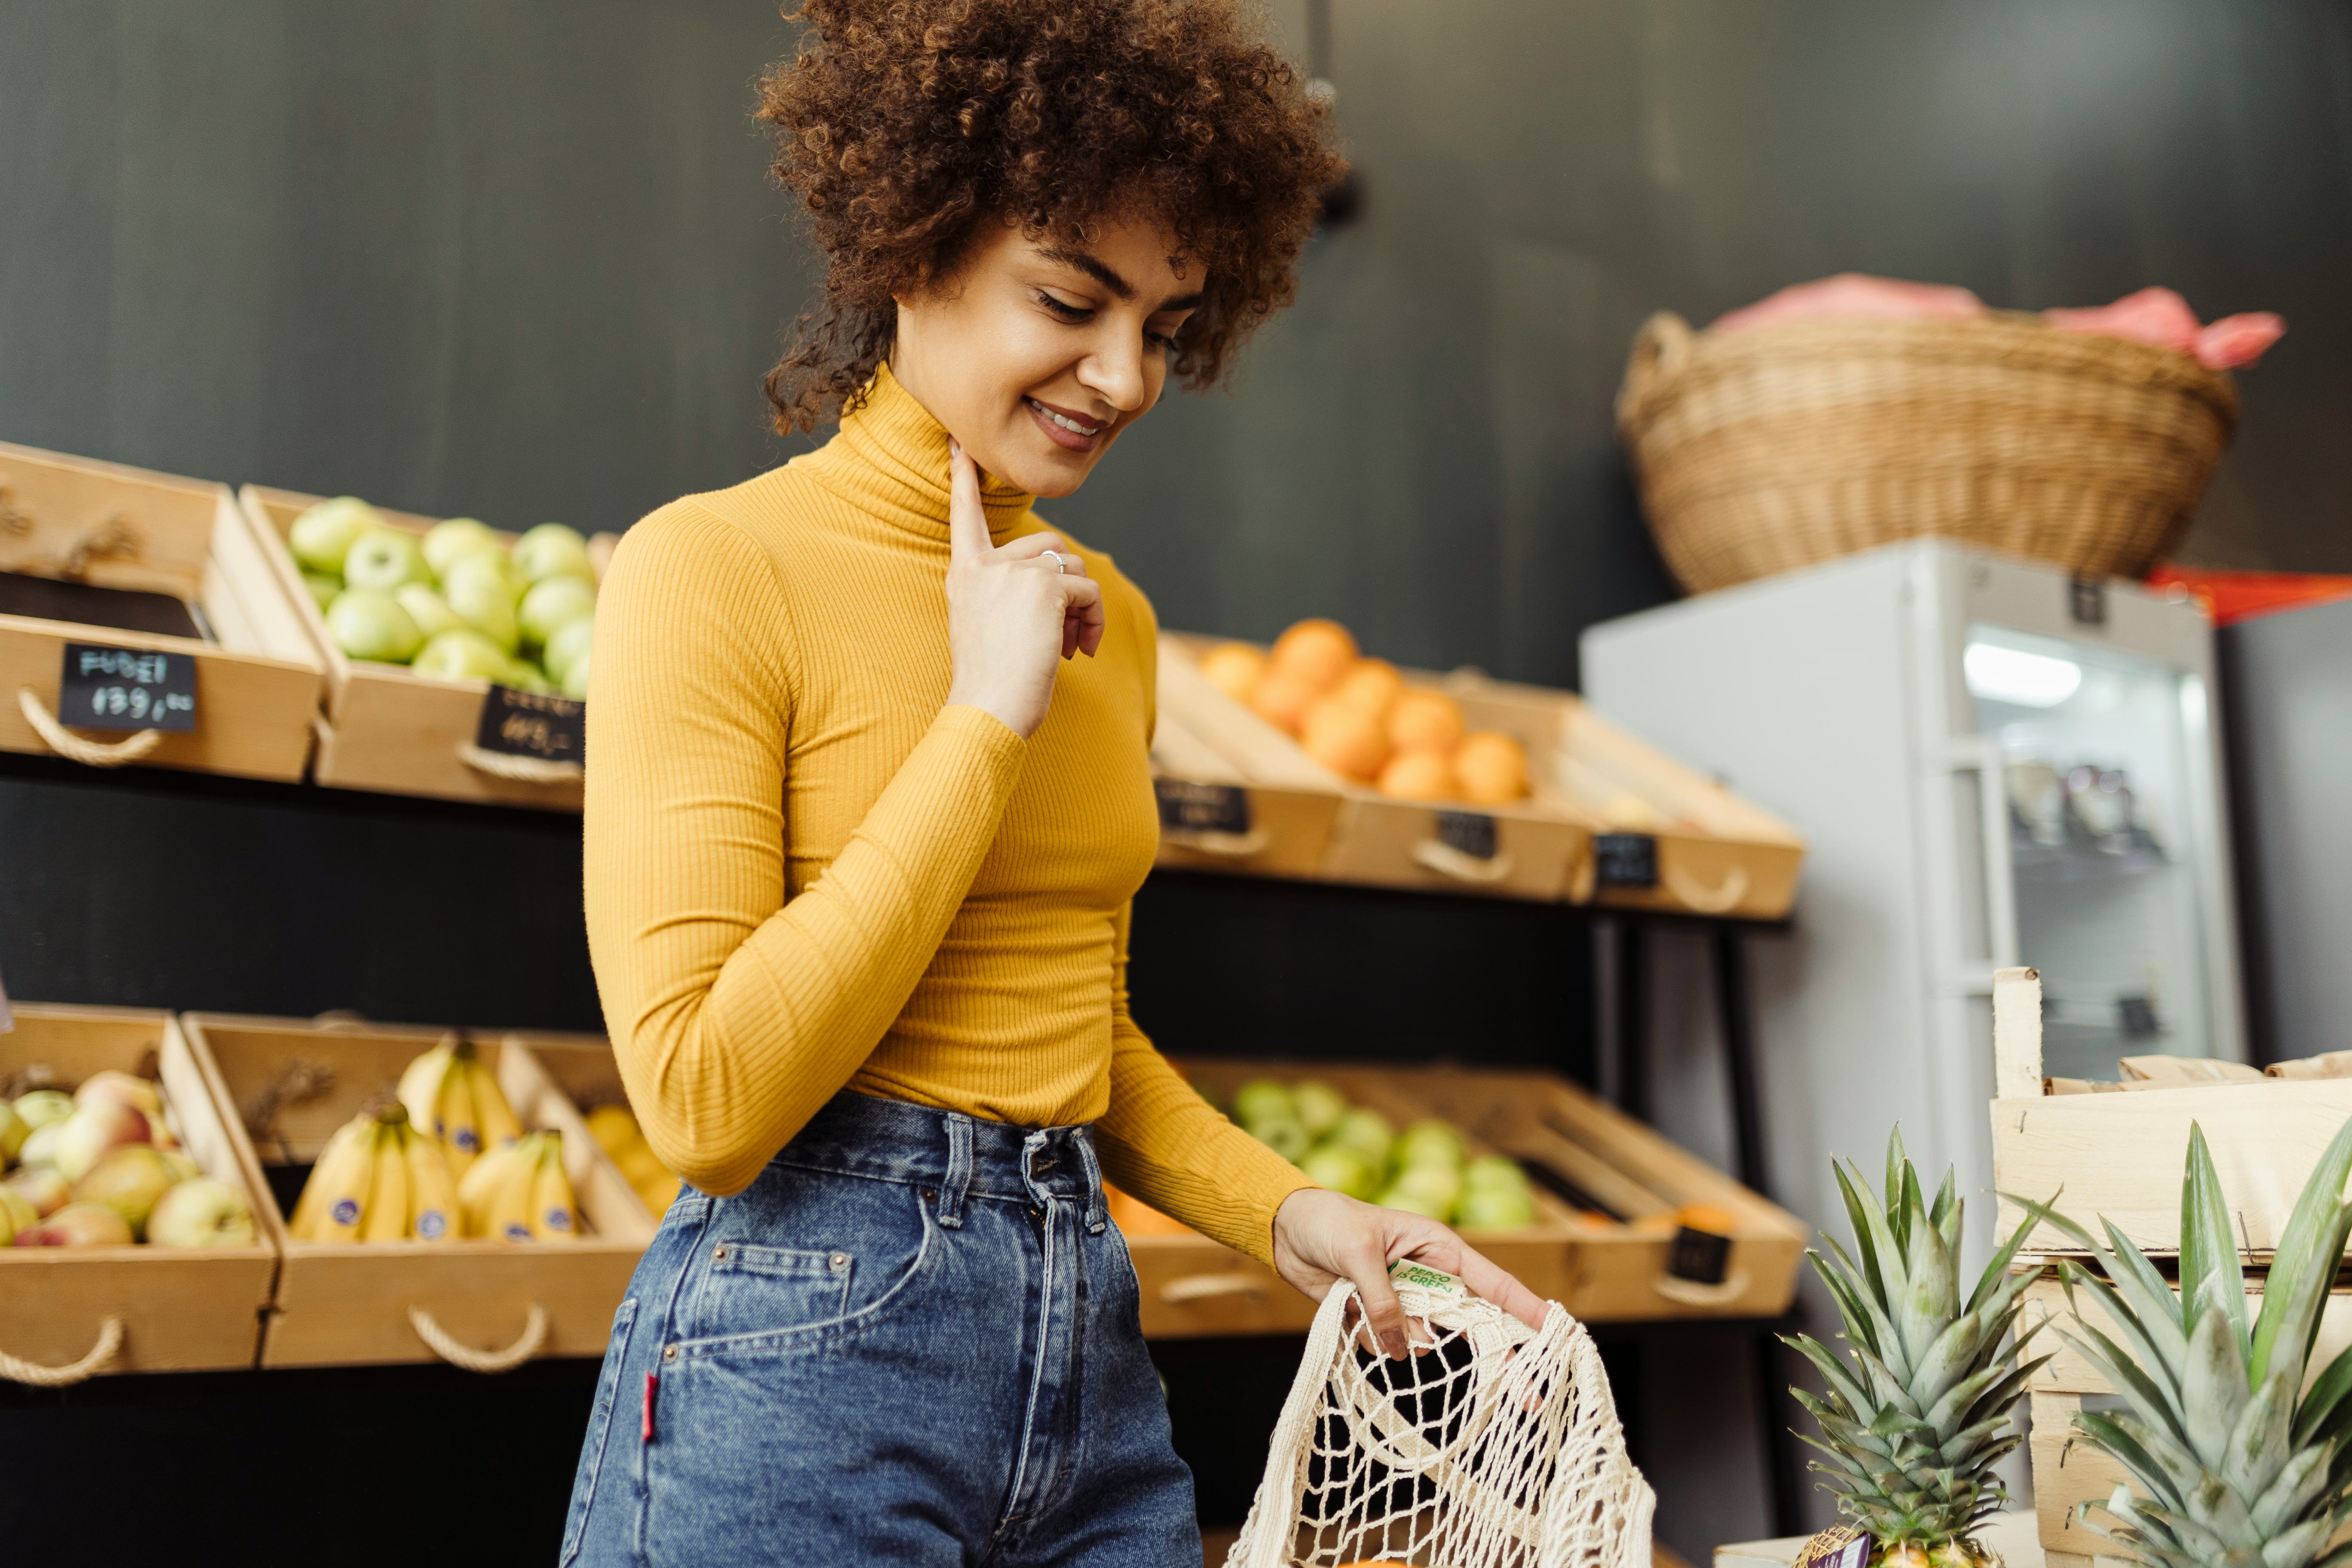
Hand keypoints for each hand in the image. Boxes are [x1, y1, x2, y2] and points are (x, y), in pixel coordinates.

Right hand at [942, 439, 1106, 738]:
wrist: (989, 707)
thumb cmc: (991, 679)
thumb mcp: (985, 624)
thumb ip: (1007, 590)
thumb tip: (1058, 574)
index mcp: (965, 573)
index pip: (965, 515)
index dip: (963, 479)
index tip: (958, 445)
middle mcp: (985, 565)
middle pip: (1049, 547)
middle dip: (1068, 587)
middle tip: (1065, 633)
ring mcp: (1014, 571)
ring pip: (1073, 568)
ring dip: (1083, 607)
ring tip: (1070, 644)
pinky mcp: (1045, 586)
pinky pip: (1088, 591)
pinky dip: (1094, 621)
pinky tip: (1078, 651)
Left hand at [1270, 1188, 1548, 1358]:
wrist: (1287, 1230)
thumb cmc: (1330, 1223)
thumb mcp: (1359, 1254)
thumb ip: (1384, 1301)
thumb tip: (1402, 1349)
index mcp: (1439, 1248)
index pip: (1493, 1283)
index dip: (1525, 1310)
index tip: (1554, 1334)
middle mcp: (1429, 1277)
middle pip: (1472, 1323)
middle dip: (1494, 1355)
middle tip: (1525, 1394)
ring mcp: (1405, 1300)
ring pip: (1424, 1340)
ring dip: (1399, 1337)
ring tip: (1361, 1304)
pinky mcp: (1379, 1318)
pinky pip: (1386, 1345)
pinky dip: (1367, 1336)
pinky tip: (1345, 1310)